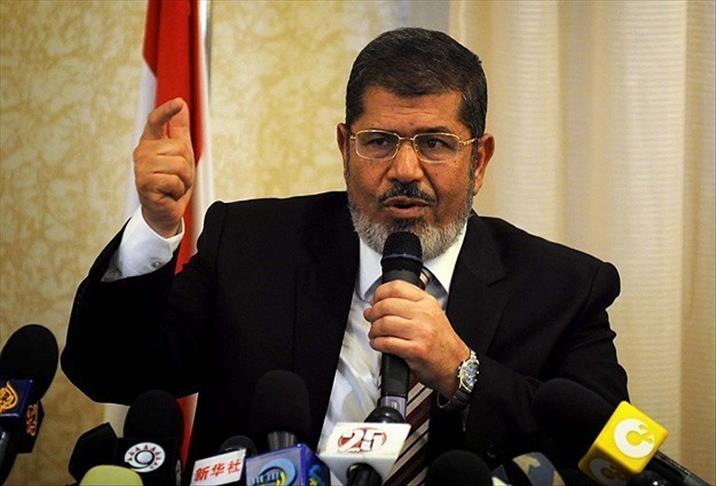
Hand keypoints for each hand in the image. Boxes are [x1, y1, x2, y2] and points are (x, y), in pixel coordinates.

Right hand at [132, 98, 194, 236]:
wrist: (165, 210)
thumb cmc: (172, 182)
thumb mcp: (181, 154)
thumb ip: (179, 129)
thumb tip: (182, 106)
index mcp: (150, 142)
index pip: (156, 121)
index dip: (167, 111)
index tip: (179, 103)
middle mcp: (143, 152)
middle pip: (179, 147)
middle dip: (186, 166)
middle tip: (178, 177)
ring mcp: (141, 167)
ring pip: (178, 164)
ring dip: (183, 179)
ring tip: (173, 186)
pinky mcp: (145, 183)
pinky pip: (174, 180)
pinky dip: (177, 190)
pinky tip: (169, 194)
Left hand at [364, 280, 469, 396]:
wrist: (456, 365)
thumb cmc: (442, 342)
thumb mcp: (432, 314)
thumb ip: (411, 304)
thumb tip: (383, 300)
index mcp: (427, 302)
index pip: (396, 287)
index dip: (379, 293)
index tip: (375, 300)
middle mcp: (424, 314)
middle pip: (386, 305)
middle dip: (373, 313)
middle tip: (370, 317)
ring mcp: (420, 332)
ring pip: (384, 324)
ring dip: (373, 330)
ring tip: (374, 333)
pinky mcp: (415, 350)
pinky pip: (386, 342)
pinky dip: (377, 343)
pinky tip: (378, 344)